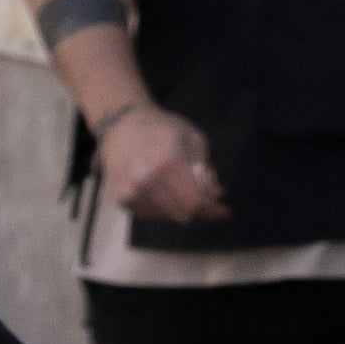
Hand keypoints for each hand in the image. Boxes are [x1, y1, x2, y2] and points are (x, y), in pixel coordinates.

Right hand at [98, 106, 228, 223]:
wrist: (122, 126)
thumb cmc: (163, 130)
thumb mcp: (194, 140)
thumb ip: (206, 171)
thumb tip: (215, 196)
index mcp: (165, 163)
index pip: (193, 202)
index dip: (212, 210)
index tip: (225, 212)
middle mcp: (143, 181)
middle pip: (182, 214)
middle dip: (199, 208)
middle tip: (204, 193)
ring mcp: (127, 192)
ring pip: (167, 217)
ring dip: (180, 207)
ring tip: (180, 185)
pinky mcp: (118, 200)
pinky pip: (150, 214)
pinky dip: (163, 207)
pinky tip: (164, 189)